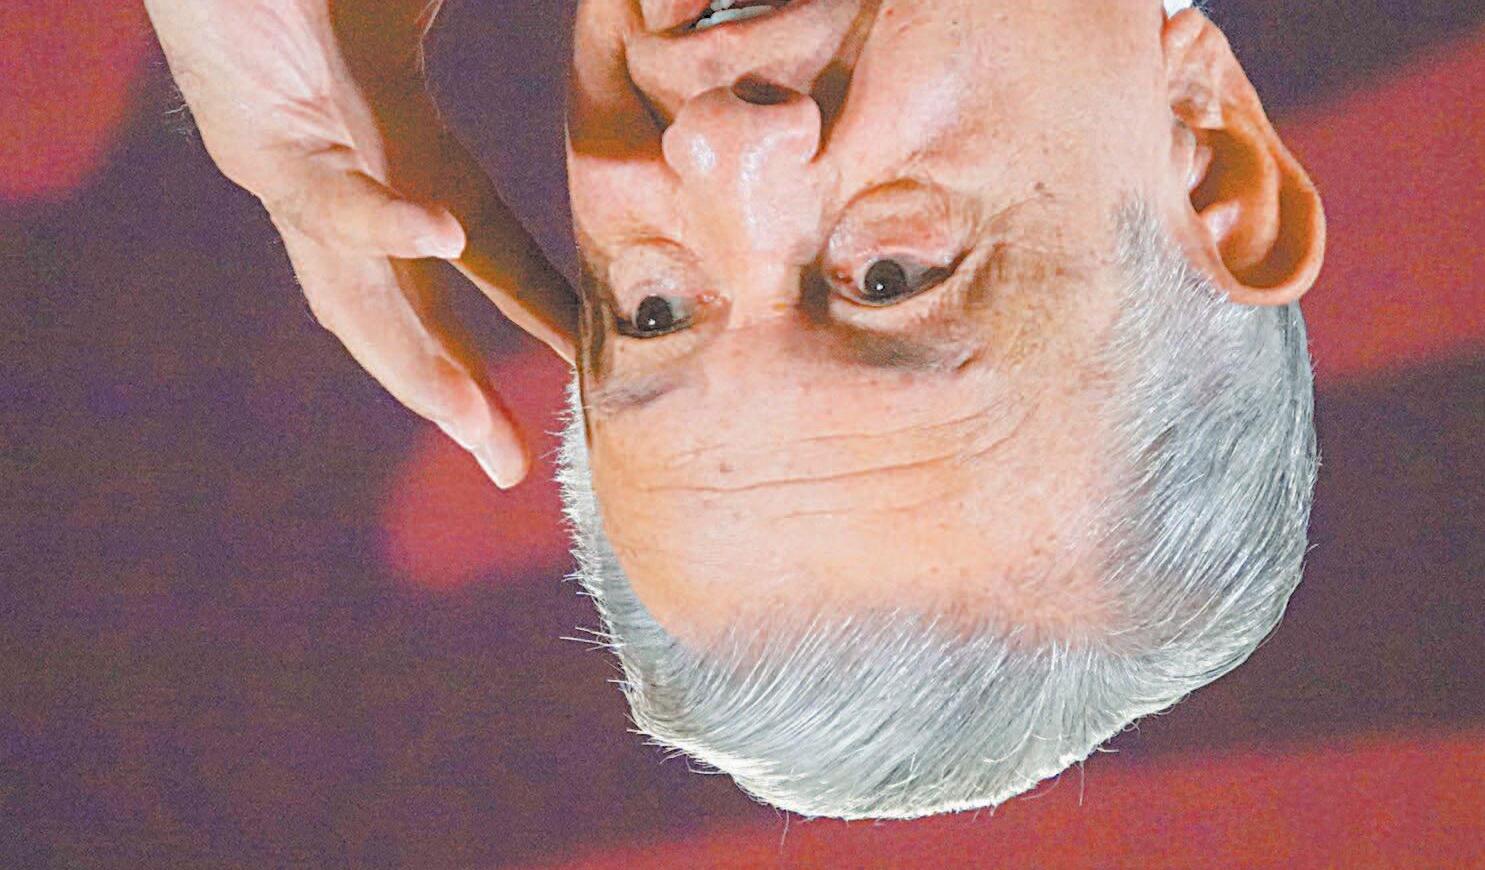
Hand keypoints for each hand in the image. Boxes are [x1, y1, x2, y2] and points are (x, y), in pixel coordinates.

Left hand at [143, 0, 577, 487]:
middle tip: (508, 467)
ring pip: (361, 298)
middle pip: (411, 320)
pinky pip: (329, 198)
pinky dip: (383, 226)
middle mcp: (354, 190)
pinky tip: (439, 240)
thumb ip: (488, 41)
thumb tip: (613, 18)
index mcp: (402, 163)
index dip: (538, 314)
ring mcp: (305, 176)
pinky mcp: (262, 142)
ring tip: (468, 419)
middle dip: (458, 398)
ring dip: (414, 366)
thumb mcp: (422, 16)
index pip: (490, 259)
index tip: (588, 367)